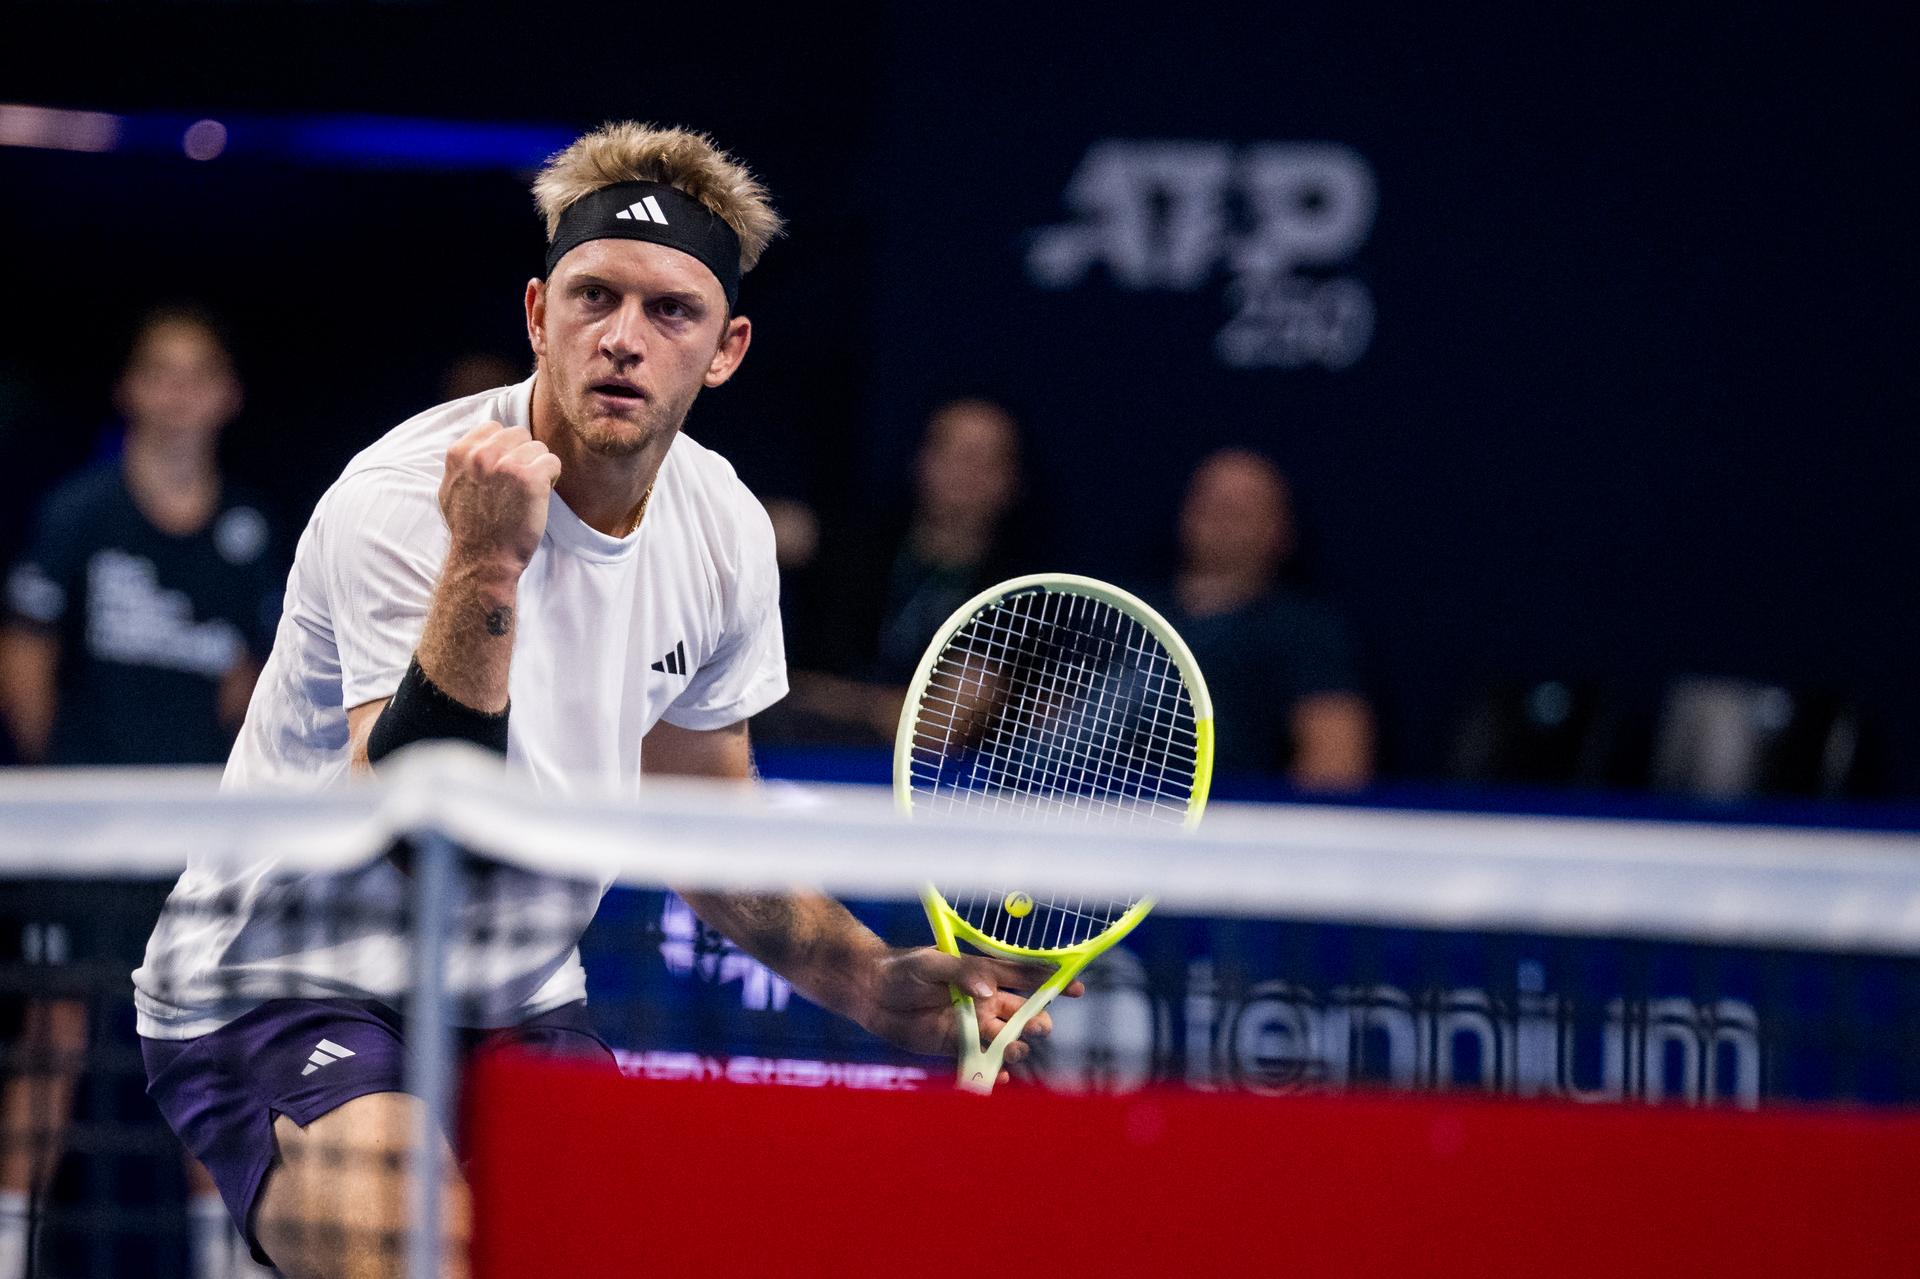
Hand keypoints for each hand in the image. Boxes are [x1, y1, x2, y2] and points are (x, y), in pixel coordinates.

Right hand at [438, 421, 562, 575]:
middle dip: (523, 455)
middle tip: (520, 484)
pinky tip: (541, 495)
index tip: (505, 471)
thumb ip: (464, 463)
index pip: (494, 428)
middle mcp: (481, 455)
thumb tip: (475, 445)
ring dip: (538, 467)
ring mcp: (506, 465)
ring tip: (529, 492)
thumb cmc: (470, 529)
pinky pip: (553, 462)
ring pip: (538, 447)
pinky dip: (552, 477)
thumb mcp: (451, 489)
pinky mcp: (530, 478)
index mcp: (460, 452)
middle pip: (519, 434)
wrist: (484, 559)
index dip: (505, 448)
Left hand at [855, 947, 1084, 1085]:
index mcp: (983, 974)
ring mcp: (969, 1024)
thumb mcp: (931, 964)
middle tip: (1038, 1026)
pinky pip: (979, 1061)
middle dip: (1035, 1020)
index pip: (1024, 976)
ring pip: (1003, 1039)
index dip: (1052, 981)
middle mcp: (982, 1000)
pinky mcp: (952, 1046)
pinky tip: (1000, 1076)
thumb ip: (961, 974)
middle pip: (1020, 1013)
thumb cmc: (901, 969)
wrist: (869, 992)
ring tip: (1015, 1049)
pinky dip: (991, 1070)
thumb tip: (989, 991)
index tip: (1077, 988)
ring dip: (1014, 1045)